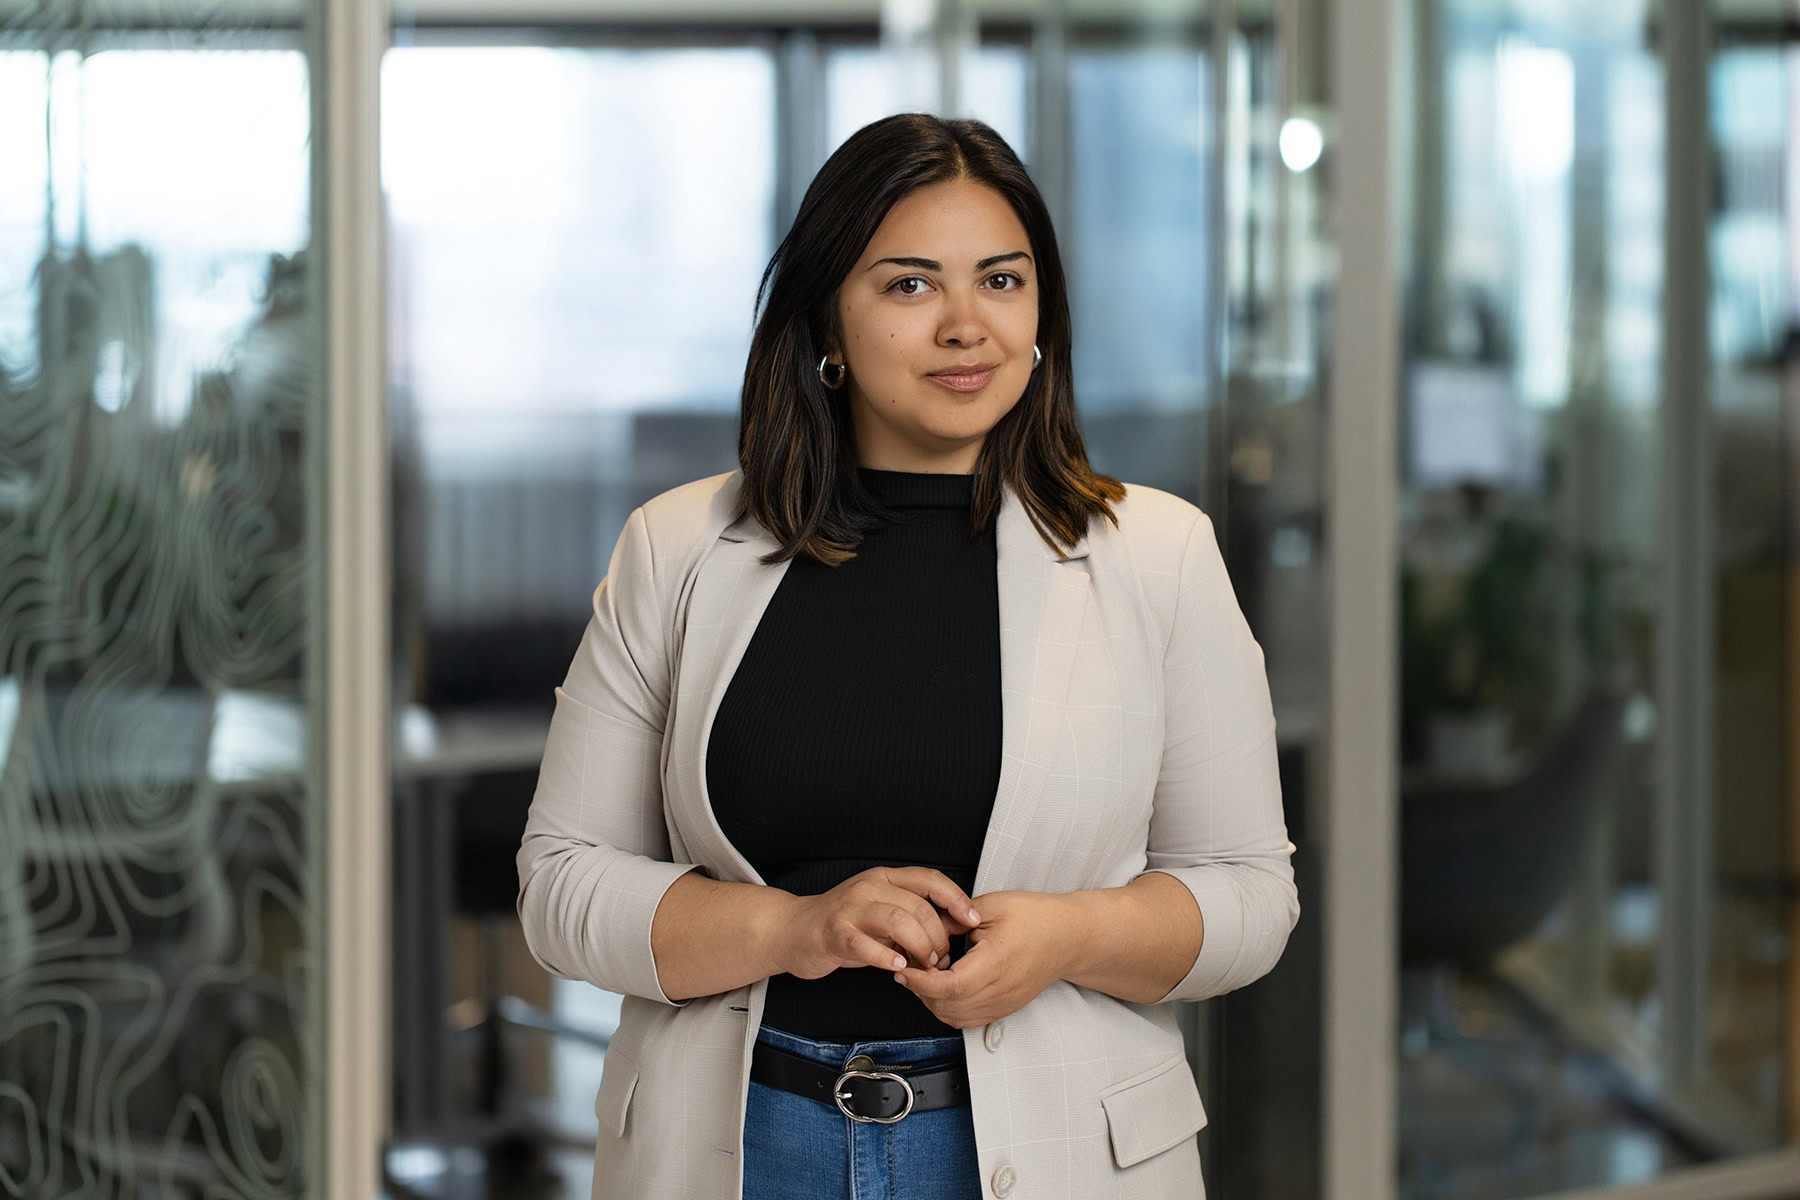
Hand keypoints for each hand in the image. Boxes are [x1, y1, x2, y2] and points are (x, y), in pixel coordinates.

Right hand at [772, 867, 982, 980]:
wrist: (794, 929)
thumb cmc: (842, 923)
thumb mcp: (880, 912)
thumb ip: (910, 917)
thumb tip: (948, 934)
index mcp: (885, 878)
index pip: (930, 880)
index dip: (955, 898)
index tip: (971, 919)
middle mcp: (869, 887)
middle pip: (918, 906)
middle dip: (937, 936)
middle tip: (939, 958)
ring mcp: (850, 907)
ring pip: (897, 920)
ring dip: (918, 947)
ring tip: (922, 965)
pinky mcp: (834, 931)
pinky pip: (865, 943)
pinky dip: (886, 958)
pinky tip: (896, 968)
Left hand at [891, 890, 1068, 1028]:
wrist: (1069, 936)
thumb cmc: (1037, 918)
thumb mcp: (991, 906)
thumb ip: (954, 918)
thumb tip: (925, 926)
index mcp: (996, 963)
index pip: (950, 987)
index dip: (921, 981)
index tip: (905, 968)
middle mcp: (1001, 990)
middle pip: (948, 1007)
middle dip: (921, 991)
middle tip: (910, 967)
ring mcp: (1004, 1004)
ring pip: (955, 1018)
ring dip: (933, 1002)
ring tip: (926, 977)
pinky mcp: (1005, 1009)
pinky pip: (969, 1020)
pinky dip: (949, 1009)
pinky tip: (944, 989)